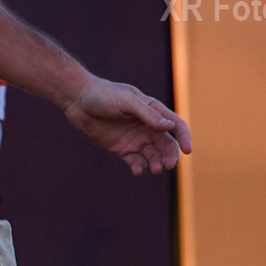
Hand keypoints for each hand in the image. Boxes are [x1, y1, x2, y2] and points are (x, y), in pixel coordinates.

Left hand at [62, 76, 192, 173]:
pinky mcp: (122, 149)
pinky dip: (140, 168)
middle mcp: (146, 126)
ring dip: (156, 164)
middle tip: (167, 165)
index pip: (175, 125)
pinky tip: (137, 170)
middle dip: (170, 156)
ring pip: (153, 156)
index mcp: (152, 111)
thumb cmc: (103, 95)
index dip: (184, 137)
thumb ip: (148, 114)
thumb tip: (169, 127)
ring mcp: (135, 139)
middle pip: (167, 144)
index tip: (188, 150)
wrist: (78, 100)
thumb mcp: (127, 101)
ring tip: (153, 169)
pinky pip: (136, 162)